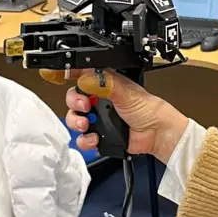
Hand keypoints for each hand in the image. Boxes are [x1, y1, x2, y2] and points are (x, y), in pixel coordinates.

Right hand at [58, 69, 188, 161]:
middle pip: (74, 99)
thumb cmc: (149, 110)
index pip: (82, 76)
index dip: (70, 76)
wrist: (157, 134)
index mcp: (105, 84)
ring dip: (76, 121)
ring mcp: (99, 119)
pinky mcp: (100, 136)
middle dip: (74, 103)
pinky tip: (94, 138)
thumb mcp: (126, 91)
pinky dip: (85, 140)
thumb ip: (105, 83)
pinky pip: (83, 139)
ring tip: (85, 124)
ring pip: (75, 119)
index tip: (60, 77)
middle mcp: (100, 101)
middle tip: (84, 106)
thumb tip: (86, 79)